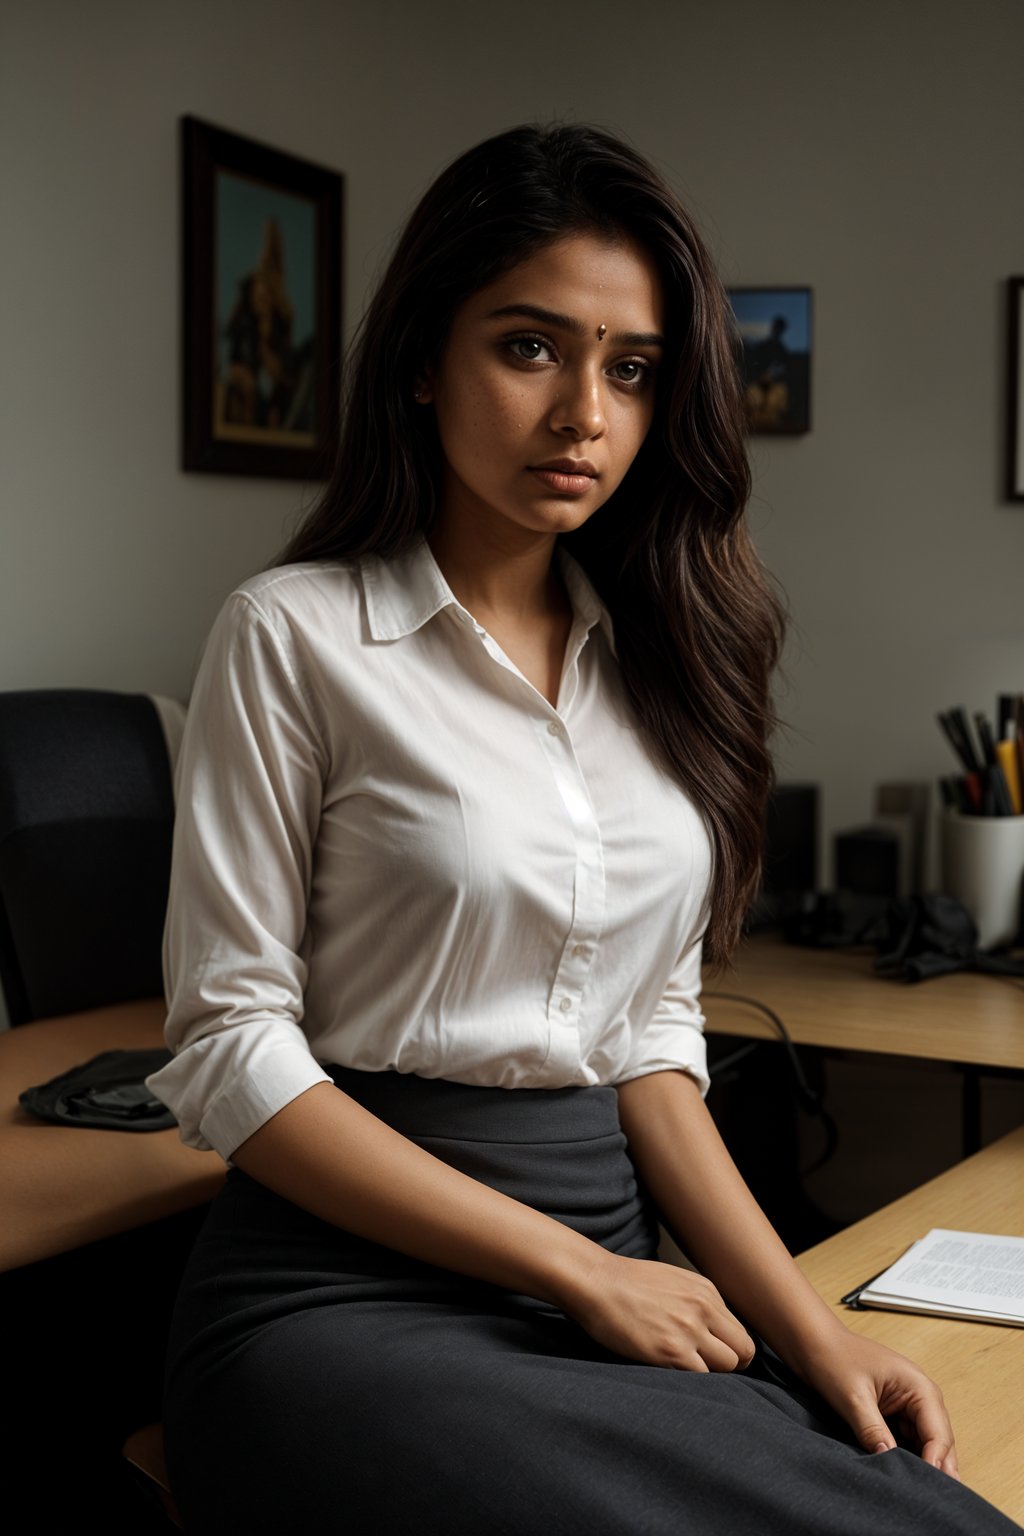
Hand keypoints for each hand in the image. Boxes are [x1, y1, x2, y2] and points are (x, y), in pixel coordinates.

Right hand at [561, 1250, 755, 1372]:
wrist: (596, 1282)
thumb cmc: (627, 1283)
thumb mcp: (673, 1281)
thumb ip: (698, 1304)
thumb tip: (714, 1331)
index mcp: (706, 1291)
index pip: (741, 1332)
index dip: (733, 1351)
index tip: (718, 1359)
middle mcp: (703, 1309)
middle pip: (742, 1351)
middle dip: (731, 1366)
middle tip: (707, 1371)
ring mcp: (689, 1330)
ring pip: (727, 1366)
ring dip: (710, 1374)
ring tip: (685, 1372)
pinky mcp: (671, 1352)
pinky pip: (701, 1378)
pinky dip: (692, 1381)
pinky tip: (672, 1375)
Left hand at [795, 1327, 959, 1479]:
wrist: (812, 1342)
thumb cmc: (833, 1357)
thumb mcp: (853, 1397)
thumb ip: (873, 1429)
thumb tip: (889, 1459)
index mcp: (918, 1385)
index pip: (938, 1433)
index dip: (935, 1462)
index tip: (925, 1486)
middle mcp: (919, 1395)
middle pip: (938, 1441)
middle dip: (936, 1467)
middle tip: (929, 1498)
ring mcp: (907, 1404)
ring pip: (924, 1443)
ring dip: (922, 1464)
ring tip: (917, 1491)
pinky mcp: (893, 1412)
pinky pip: (907, 1440)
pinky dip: (906, 1456)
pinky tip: (902, 1474)